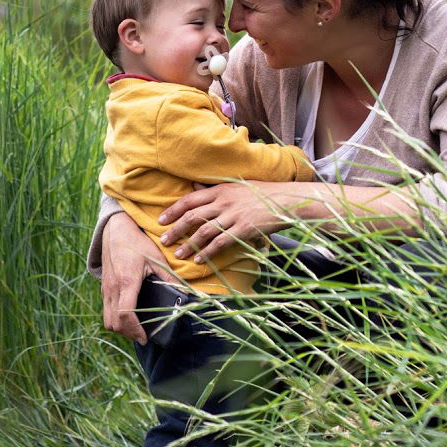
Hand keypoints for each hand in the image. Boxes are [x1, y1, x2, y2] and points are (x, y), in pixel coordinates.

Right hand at [101, 211, 171, 344]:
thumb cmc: (137, 242)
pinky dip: (115, 318)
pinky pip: (106, 310)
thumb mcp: (156, 258)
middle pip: (114, 323)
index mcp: (127, 282)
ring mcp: (106, 288)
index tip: (145, 337)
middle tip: (143, 336)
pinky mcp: (103, 286)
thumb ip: (169, 277)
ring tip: (136, 328)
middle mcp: (113, 288)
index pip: (125, 315)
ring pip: (107, 319)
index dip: (135, 330)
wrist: (115, 229)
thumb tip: (187, 292)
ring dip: (120, 327)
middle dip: (128, 333)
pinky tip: (129, 315)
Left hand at [158, 181, 290, 262]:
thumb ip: (214, 189)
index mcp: (220, 190)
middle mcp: (224, 202)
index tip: (161, 220)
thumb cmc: (262, 193)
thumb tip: (192, 187)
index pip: (190, 200)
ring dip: (189, 244)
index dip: (173, 210)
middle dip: (175, 229)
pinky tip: (199, 260)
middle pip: (192, 216)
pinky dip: (207, 252)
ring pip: (204, 231)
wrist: (285, 200)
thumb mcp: (236, 186)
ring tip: (178, 255)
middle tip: (164, 240)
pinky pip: (220, 242)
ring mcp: (234, 215)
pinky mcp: (243, 229)